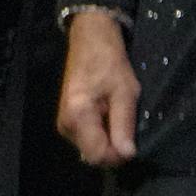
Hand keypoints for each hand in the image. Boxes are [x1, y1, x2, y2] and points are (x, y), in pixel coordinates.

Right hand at [55, 8, 141, 169]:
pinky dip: (100, 133)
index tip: (132, 140)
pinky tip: (108, 114)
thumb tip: (127, 155)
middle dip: (113, 147)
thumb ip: (124, 125)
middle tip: (126, 123)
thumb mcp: (125, 92)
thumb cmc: (110, 61)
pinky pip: (87, 139)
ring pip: (90, 149)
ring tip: (116, 114)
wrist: (90, 39)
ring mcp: (64, 124)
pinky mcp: (67, 121)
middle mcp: (65, 125)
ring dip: (107, 140)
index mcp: (77, 116)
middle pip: (93, 155)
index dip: (118, 155)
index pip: (97, 156)